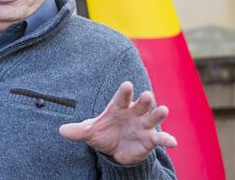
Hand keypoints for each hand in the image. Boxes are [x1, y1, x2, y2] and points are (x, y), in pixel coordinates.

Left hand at [59, 81, 176, 164]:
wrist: (115, 150)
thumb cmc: (103, 133)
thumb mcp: (90, 132)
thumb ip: (78, 130)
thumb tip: (61, 131)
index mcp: (118, 107)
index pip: (121, 97)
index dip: (125, 91)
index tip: (127, 84)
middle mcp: (133, 113)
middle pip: (140, 104)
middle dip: (144, 100)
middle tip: (147, 95)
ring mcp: (143, 125)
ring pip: (152, 117)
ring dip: (158, 114)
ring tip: (164, 110)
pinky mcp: (150, 139)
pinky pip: (160, 138)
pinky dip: (167, 140)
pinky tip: (173, 143)